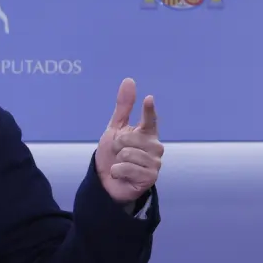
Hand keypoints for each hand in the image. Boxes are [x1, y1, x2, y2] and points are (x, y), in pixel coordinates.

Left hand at [94, 78, 162, 204]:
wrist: (107, 181)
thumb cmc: (114, 155)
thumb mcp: (115, 129)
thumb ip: (124, 107)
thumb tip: (129, 80)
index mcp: (148, 133)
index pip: (149, 119)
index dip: (148, 110)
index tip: (148, 99)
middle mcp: (155, 146)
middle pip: (130, 137)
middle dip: (118, 146)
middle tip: (119, 154)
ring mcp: (155, 162)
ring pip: (128, 153)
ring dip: (118, 160)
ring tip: (122, 165)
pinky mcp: (150, 177)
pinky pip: (127, 168)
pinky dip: (118, 171)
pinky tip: (122, 175)